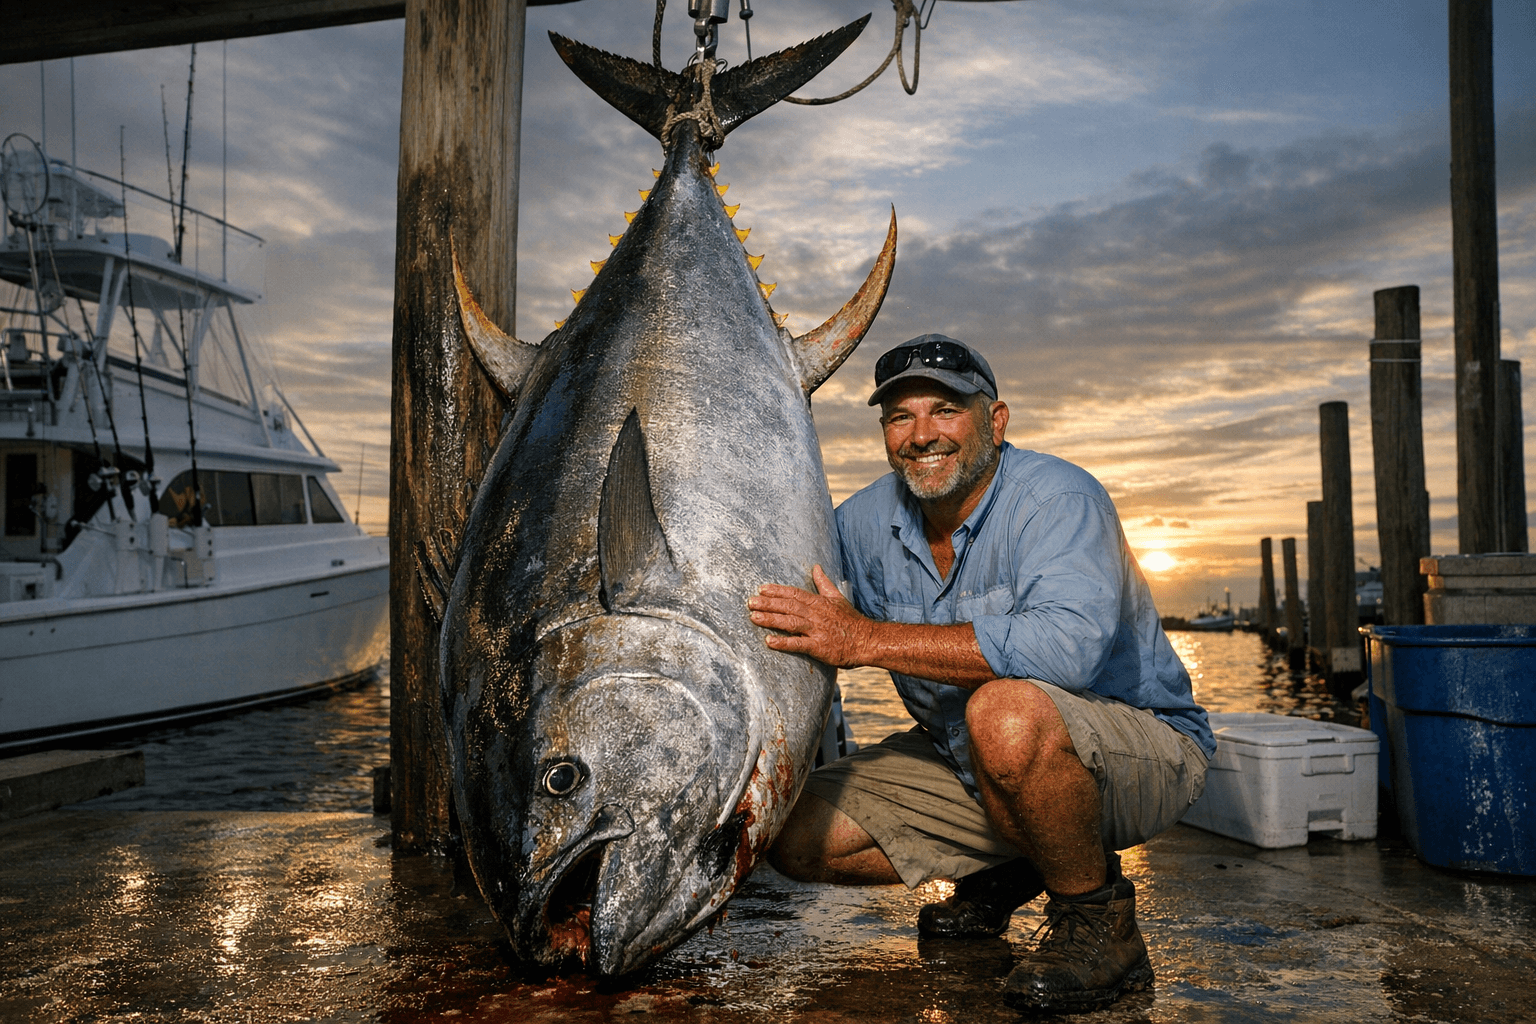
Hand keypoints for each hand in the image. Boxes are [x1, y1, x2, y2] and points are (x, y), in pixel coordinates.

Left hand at [748, 564, 874, 667]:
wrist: (866, 641)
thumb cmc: (850, 620)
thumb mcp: (838, 597)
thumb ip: (824, 583)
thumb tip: (816, 567)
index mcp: (819, 602)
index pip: (794, 593)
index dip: (777, 590)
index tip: (761, 588)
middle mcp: (816, 614)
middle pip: (788, 606)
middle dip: (768, 603)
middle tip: (750, 602)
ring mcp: (816, 630)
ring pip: (789, 622)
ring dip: (771, 619)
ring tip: (753, 617)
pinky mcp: (818, 646)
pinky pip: (797, 644)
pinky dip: (783, 642)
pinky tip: (769, 641)